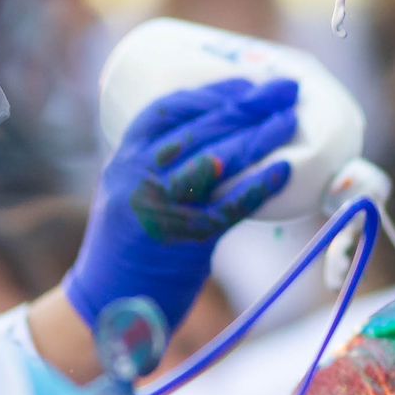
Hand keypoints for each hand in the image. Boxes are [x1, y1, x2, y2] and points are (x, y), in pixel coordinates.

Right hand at [64, 77, 296, 333]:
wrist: (102, 311)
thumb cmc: (126, 255)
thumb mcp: (131, 198)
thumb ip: (164, 170)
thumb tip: (224, 145)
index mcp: (123, 163)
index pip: (167, 111)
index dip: (210, 93)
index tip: (245, 83)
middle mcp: (136, 178)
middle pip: (200, 129)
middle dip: (248, 104)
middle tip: (286, 89)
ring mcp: (159, 208)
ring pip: (217, 159)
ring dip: (260, 135)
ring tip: (291, 118)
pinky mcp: (183, 241)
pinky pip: (230, 206)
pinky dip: (260, 185)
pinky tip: (286, 169)